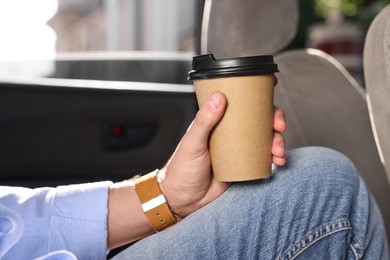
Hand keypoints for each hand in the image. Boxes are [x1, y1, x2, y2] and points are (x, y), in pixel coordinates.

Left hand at [159, 91, 286, 217]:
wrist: (184, 200)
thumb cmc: (182, 169)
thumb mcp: (192, 143)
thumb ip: (204, 121)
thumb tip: (218, 97)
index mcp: (217, 122)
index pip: (239, 104)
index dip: (257, 97)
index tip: (270, 91)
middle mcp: (231, 133)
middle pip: (259, 120)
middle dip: (275, 120)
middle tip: (279, 126)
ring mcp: (239, 150)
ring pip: (265, 139)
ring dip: (278, 141)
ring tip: (278, 151)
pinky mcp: (245, 167)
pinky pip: (264, 159)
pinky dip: (275, 157)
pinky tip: (278, 161)